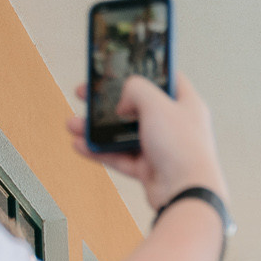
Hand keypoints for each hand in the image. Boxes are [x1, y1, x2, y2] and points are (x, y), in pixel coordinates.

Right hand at [68, 74, 227, 213]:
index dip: (145, 71)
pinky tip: (80, 145)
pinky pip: (121, 157)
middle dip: (109, 102)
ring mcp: (162, 148)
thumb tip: (124, 101)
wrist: (187, 193)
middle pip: (137, 107)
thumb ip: (136, 89)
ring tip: (73, 124)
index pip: (166, 79)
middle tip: (86, 95)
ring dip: (97, 130)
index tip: (123, 68)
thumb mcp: (156, 103)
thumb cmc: (182, 148)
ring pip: (124, 134)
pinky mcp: (150, 170)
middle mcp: (175, 125)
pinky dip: (101, 152)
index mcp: (186, 104)